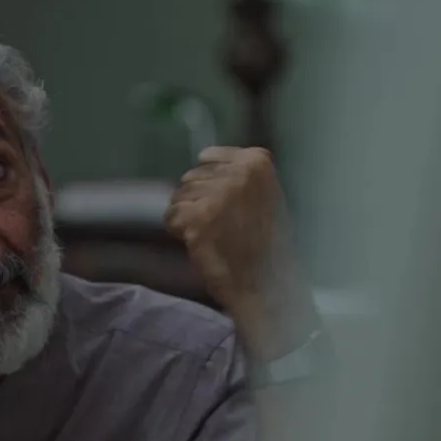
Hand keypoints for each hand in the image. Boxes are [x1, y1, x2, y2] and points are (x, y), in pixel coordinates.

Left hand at [164, 146, 317, 359]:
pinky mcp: (198, 219)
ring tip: (210, 235)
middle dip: (196, 200)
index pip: (210, 157)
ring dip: (187, 217)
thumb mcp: (265, 195)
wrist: (269, 283)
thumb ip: (239, 177)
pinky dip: (179, 232)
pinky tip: (200, 243)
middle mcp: (238, 173)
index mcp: (258, 162)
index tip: (219, 204)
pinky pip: (171, 217)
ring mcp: (217, 195)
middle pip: (191, 177)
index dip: (208, 183)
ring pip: (178, 197)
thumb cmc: (268, 244)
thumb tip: (203, 162)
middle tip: (216, 225)